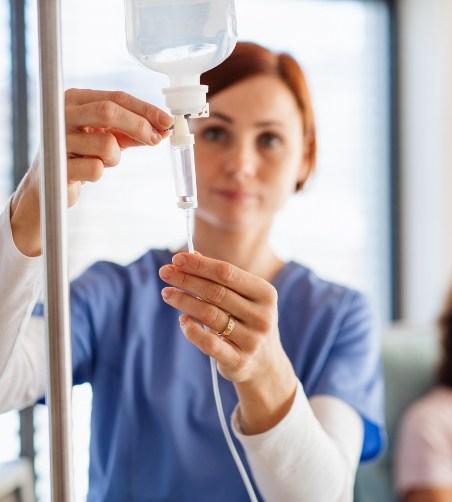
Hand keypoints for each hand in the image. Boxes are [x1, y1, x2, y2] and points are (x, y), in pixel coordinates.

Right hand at [10, 89, 173, 255]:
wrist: (48, 185)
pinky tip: (87, 173)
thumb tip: (163, 130)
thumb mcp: (106, 136)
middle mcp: (62, 114)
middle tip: (156, 140)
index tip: (167, 121)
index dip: (145, 109)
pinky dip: (99, 173)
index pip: (116, 97)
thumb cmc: (81, 155)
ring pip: (107, 145)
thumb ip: (133, 131)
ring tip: (102, 161)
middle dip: (139, 126)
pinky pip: (96, 169)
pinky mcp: (57, 167)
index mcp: (75, 100)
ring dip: (115, 158)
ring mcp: (57, 140)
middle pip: (109, 111)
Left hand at [159, 252, 297, 432]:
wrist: (265, 364)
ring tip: (167, 293)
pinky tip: (182, 320)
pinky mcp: (239, 361)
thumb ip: (220, 278)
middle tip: (164, 273)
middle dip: (187, 280)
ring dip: (184, 301)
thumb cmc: (247, 321)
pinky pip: (209, 343)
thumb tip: (192, 255)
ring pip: (210, 315)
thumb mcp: (242, 297)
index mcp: (265, 294)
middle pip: (216, 292)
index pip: (227, 273)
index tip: (176, 258)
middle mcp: (262, 316)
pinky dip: (192, 330)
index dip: (200, 265)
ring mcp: (252, 340)